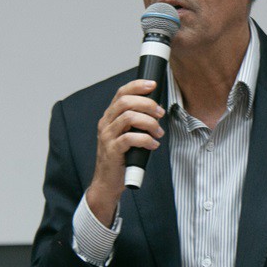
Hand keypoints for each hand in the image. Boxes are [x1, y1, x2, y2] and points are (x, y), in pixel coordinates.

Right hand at [85, 79, 164, 225]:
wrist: (108, 181)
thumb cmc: (123, 157)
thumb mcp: (129, 134)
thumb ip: (139, 122)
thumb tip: (158, 110)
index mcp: (110, 116)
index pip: (121, 93)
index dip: (137, 86)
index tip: (153, 84)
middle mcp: (106, 123)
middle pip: (126, 102)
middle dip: (148, 104)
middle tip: (161, 114)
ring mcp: (107, 136)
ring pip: (128, 117)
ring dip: (149, 122)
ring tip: (158, 132)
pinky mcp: (112, 150)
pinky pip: (130, 138)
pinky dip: (146, 139)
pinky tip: (153, 145)